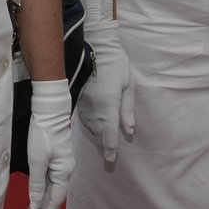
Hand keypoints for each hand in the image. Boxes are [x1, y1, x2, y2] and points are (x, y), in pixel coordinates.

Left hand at [26, 79, 73, 208]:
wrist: (50, 112)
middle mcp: (66, 170)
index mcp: (63, 173)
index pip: (55, 199)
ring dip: (44, 200)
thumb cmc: (42, 135)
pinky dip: (45, 189)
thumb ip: (36, 184)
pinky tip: (40, 194)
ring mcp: (62, 164)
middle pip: (56, 195)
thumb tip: (35, 205)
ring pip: (53, 187)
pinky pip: (51, 179)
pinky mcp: (57, 158)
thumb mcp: (36, 161)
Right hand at [77, 0, 134, 161]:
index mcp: (108, 107)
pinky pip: (84, 118)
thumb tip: (129, 131)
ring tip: (102, 144)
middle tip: (108, 158)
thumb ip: (127, 111)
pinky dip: (90, 125)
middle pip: (99, 133)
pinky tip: (94, 127)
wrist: (96, 48)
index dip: (110, 149)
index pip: (109, 134)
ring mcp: (84, 104)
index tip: (111, 161)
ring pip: (90, 127)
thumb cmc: (117, 66)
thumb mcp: (128, 87)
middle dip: (104, 146)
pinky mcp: (79, 99)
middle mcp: (94, 109)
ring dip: (97, 136)